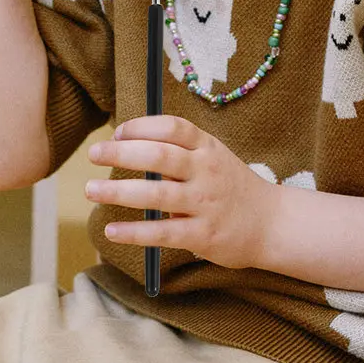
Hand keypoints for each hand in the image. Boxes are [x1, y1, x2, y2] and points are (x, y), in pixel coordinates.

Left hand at [85, 114, 277, 269]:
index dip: (141, 126)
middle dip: (121, 153)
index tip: (117, 132)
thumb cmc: (232, 188)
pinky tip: (111, 230)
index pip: (173, 127)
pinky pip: (162, 233)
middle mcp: (207, 172)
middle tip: (93, 153)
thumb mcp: (213, 159)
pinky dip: (134, 232)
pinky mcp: (204, 235)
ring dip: (119, 191)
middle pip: (159, 156)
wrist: (273, 224)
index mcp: (208, 148)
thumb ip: (178, 154)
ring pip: (156, 194)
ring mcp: (206, 204)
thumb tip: (127, 147)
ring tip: (91, 190)